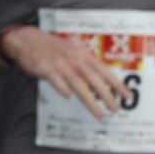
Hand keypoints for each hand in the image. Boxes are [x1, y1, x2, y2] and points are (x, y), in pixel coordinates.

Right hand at [6, 25, 129, 120]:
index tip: (127, 96)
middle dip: (108, 96)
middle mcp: (75, 60)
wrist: (27, 39)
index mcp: (83, 56)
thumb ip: (85, 66)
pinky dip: (63, 88)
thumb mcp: (73, 52)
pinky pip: (56, 80)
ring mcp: (60, 64)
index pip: (105, 71)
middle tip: (117, 110)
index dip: (117, 84)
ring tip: (99, 114)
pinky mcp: (45, 68)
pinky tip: (68, 97)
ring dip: (91, 101)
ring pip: (79, 84)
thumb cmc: (53, 48)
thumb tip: (99, 84)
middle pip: (95, 80)